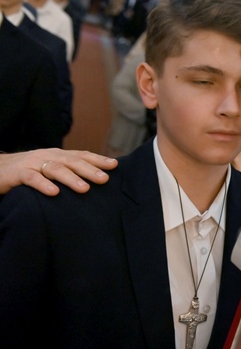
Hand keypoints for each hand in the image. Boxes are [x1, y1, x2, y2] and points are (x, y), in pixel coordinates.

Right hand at [0, 149, 117, 195]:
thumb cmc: (28, 171)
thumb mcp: (50, 169)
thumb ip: (68, 172)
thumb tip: (95, 181)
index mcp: (58, 155)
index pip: (81, 155)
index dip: (98, 159)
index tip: (115, 165)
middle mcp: (48, 156)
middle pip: (72, 161)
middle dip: (90, 169)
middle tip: (104, 179)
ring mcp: (33, 163)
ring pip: (55, 169)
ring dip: (71, 178)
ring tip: (85, 188)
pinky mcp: (18, 173)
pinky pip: (32, 179)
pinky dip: (44, 185)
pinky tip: (54, 193)